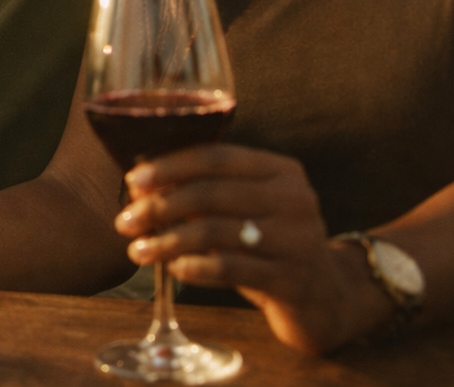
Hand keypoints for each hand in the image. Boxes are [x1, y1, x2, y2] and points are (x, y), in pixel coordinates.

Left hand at [115, 144, 392, 352]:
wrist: (328, 298)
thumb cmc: (270, 245)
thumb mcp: (245, 210)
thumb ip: (205, 192)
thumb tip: (140, 185)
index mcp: (281, 170)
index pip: (217, 156)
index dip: (170, 165)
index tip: (133, 180)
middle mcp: (295, 199)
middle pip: (211, 193)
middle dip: (159, 205)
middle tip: (125, 221)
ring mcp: (298, 240)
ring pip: (215, 232)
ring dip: (167, 240)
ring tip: (138, 250)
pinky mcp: (293, 280)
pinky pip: (229, 268)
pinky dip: (193, 267)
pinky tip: (173, 269)